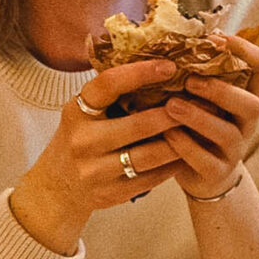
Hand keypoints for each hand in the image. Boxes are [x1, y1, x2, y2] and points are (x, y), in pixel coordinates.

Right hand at [9, 59, 191, 251]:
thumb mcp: (84, 112)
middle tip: (200, 102)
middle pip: (139, 124)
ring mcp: (96, 170)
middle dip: (174, 113)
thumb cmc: (81, 138)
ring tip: (199, 127)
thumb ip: (111, 94)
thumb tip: (158, 64)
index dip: (141, 72)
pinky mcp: (111, 193)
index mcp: (77, 111)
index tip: (170, 66)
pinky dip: (173, 165)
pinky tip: (187, 153)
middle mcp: (83, 141)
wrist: (58, 187)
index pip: (109, 84)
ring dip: (180, 141)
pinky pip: (151, 178)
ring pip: (150, 155)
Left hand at [163, 32, 258, 200]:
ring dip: (198, 117)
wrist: (205, 177)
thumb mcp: (205, 99)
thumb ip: (198, 74)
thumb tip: (171, 36)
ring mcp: (235, 149)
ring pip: (227, 133)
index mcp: (246, 96)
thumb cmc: (200, 127)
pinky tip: (168, 134)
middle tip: (189, 81)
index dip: (245, 49)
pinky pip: (205, 160)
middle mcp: (247, 123)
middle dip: (221, 90)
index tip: (219, 40)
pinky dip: (185, 146)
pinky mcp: (217, 172)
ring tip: (171, 105)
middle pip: (251, 103)